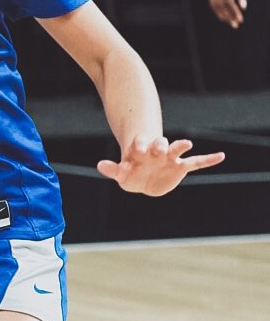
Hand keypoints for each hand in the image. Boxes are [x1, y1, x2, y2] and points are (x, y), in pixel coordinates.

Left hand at [97, 136, 224, 195]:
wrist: (143, 177)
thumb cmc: (131, 171)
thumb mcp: (121, 172)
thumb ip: (113, 168)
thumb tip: (100, 164)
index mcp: (141, 152)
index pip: (140, 145)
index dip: (139, 145)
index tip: (138, 147)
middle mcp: (157, 152)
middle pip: (159, 144)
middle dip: (160, 145)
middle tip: (160, 147)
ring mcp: (170, 158)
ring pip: (177, 149)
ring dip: (180, 146)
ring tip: (187, 143)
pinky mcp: (180, 167)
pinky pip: (196, 163)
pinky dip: (208, 159)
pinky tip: (221, 156)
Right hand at [209, 0, 246, 27]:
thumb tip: (243, 8)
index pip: (228, 1)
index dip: (233, 11)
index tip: (240, 19)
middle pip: (220, 6)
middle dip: (228, 16)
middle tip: (236, 25)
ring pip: (215, 6)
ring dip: (222, 15)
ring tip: (231, 22)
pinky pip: (213, 2)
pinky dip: (218, 10)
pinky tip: (225, 15)